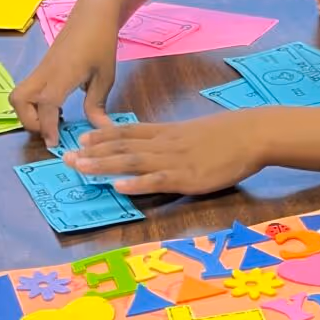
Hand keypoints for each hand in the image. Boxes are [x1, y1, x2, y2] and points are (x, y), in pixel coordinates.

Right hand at [10, 15, 119, 146]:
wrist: (93, 13)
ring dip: (28, 112)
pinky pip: (27, 89)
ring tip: (51, 119)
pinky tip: (55, 106)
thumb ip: (97, 105)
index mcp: (61, 74)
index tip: (54, 144)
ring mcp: (40, 69)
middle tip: (51, 130)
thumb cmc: (101, 42)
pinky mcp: (42, 67)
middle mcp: (44, 72)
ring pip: (18, 94)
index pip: (45, 104)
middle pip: (18, 99)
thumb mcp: (105, 77)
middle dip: (29, 121)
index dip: (47, 127)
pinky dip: (33, 103)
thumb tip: (100, 129)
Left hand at [64, 114, 266, 196]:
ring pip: (133, 162)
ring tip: (81, 170)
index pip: (128, 132)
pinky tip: (120, 187)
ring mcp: (175, 161)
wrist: (252, 134)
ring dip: (105, 166)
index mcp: (166, 133)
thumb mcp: (195, 132)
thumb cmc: (229, 135)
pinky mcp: (188, 177)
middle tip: (67, 159)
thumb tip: (156, 146)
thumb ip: (173, 140)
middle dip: (93, 154)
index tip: (81, 140)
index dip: (102, 137)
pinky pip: (158, 181)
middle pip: (122, 147)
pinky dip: (137, 184)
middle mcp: (164, 145)